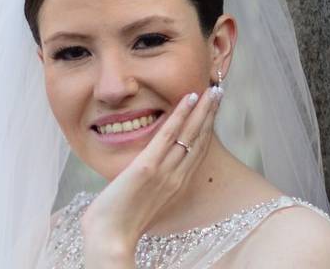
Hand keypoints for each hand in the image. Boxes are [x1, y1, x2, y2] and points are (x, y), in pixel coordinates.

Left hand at [80, 86, 222, 267]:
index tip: (212, 110)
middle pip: (199, 140)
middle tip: (219, 92)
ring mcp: (164, 171)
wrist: (110, 238)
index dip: (207, 129)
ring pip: (190, 134)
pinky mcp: (148, 166)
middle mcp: (176, 177)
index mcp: (176, 185)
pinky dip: (180, 115)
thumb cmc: (119, 223)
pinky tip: (188, 98)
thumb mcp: (141, 199)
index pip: (197, 151)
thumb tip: (148, 169)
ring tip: (212, 91)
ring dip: (202, 110)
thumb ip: (150, 183)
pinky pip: (168, 135)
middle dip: (210, 115)